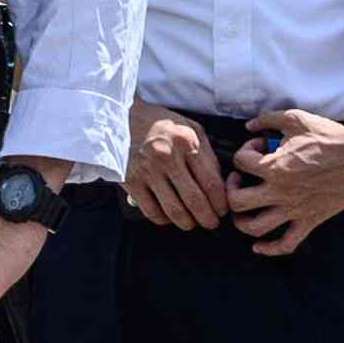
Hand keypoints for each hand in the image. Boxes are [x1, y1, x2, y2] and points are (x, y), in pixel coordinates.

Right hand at [124, 104, 231, 230]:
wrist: (121, 119)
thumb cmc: (160, 125)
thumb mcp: (190, 128)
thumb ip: (206, 154)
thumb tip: (218, 183)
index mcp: (186, 142)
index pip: (211, 183)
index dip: (220, 203)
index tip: (222, 210)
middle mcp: (167, 157)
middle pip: (195, 201)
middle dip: (208, 219)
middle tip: (211, 223)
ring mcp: (147, 170)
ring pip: (174, 210)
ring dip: (187, 223)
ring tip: (192, 223)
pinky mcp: (131, 181)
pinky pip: (152, 211)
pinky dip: (164, 220)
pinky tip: (169, 216)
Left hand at [231, 110, 343, 254]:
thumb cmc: (330, 138)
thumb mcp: (296, 119)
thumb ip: (268, 119)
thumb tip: (250, 126)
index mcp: (274, 168)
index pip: (240, 162)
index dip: (245, 150)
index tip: (258, 146)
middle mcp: (280, 192)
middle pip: (237, 202)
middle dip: (231, 190)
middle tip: (239, 181)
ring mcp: (294, 210)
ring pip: (255, 228)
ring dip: (242, 221)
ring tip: (243, 211)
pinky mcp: (309, 221)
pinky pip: (286, 244)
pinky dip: (270, 249)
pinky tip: (259, 246)